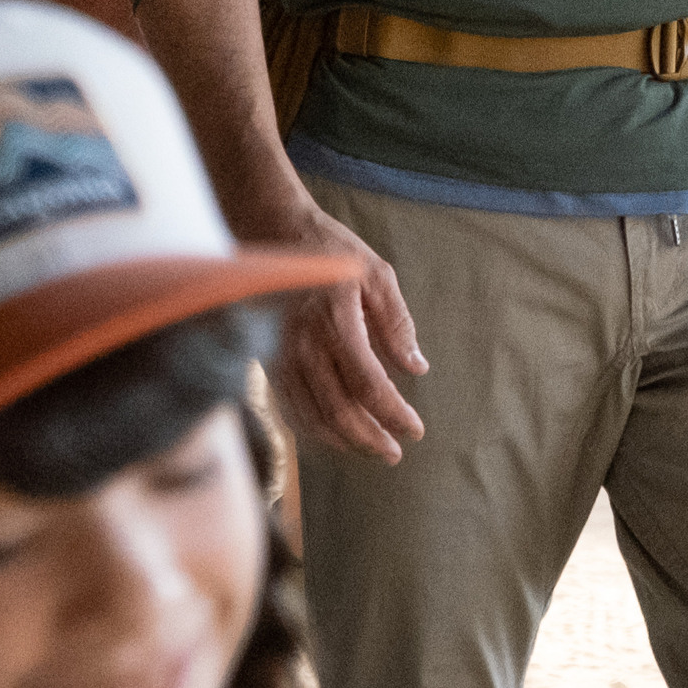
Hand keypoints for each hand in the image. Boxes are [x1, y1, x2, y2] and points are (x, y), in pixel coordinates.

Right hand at [233, 182, 429, 462]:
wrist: (273, 234)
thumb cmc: (331, 252)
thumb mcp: (377, 275)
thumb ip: (397, 323)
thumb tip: (417, 367)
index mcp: (336, 322)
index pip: (369, 384)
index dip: (393, 413)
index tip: (416, 429)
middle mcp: (305, 346)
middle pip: (339, 410)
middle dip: (370, 438)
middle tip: (395, 453)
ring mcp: (283, 357)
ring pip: (313, 416)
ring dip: (344, 440)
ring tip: (371, 449)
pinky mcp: (270, 362)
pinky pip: (291, 408)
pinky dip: (314, 430)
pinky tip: (335, 437)